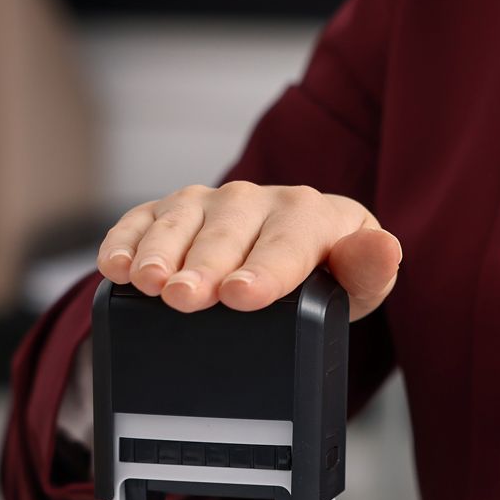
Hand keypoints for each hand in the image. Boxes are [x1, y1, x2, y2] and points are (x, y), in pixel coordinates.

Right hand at [96, 182, 401, 322]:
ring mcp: (209, 205)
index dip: (264, 269)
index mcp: (311, 215)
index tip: (241, 294)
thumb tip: (384, 248)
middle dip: (204, 265)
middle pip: (227, 233)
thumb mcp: (356, 288)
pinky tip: (115, 267)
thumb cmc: (323, 279)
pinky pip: (142, 221)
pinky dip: (125, 241)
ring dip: (159, 251)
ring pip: (180, 221)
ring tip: (147, 282)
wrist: (289, 262)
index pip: (287, 242)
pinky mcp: (169, 213)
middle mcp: (256, 202)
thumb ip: (369, 271)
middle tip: (186, 297)